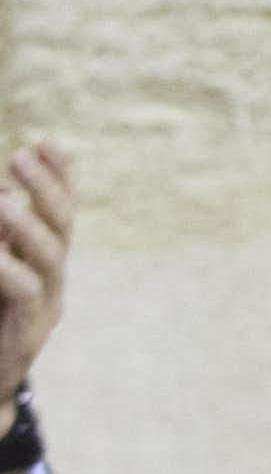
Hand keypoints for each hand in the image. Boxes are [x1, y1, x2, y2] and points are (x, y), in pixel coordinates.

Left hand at [0, 143, 76, 392]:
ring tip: (2, 199)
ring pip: (49, 257)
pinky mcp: (30, 332)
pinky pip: (24, 291)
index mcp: (43, 257)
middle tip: (21, 154)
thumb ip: (5, 235)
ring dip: (27, 225)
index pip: (60, 208)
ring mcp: (46, 305)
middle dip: (46, 188)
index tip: (48, 142)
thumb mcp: (0, 268)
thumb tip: (3, 189)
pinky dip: (7, 268)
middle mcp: (52, 277)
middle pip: (62, 225)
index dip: (58, 176)